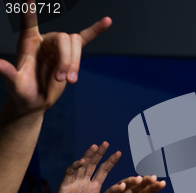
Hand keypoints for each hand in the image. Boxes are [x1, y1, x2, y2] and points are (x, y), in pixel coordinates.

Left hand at [0, 1, 111, 116]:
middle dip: (67, 60)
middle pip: (64, 39)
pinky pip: (86, 39)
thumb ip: (8, 73)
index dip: (29, 10)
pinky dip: (96, 30)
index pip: (28, 22)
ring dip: (76, 63)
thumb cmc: (22, 92)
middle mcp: (45, 40)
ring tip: (70, 81)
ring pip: (76, 44)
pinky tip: (107, 21)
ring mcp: (59, 47)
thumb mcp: (14, 84)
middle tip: (63, 80)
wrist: (36, 101)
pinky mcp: (71, 56)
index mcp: (28, 42)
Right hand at [47, 142, 120, 192]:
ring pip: (82, 166)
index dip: (110, 161)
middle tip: (107, 143)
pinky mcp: (64, 188)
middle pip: (93, 164)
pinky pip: (69, 174)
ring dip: (88, 156)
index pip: (103, 170)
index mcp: (94, 187)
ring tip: (95, 146)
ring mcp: (74, 184)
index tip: (119, 152)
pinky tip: (82, 161)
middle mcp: (84, 183)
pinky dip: (75, 167)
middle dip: (99, 154)